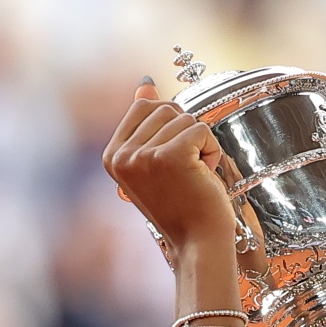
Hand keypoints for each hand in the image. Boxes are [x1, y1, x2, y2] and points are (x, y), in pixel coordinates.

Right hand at [105, 83, 238, 256]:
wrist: (198, 243)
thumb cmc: (183, 206)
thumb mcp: (156, 163)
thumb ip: (146, 124)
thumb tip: (145, 83)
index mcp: (112, 156)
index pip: (143, 106)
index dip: (169, 125)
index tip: (172, 159)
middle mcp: (122, 155)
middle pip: (166, 108)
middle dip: (186, 134)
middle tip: (184, 171)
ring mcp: (144, 155)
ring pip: (186, 118)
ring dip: (200, 145)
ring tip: (193, 176)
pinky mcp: (170, 156)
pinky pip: (202, 130)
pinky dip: (212, 151)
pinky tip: (203, 177)